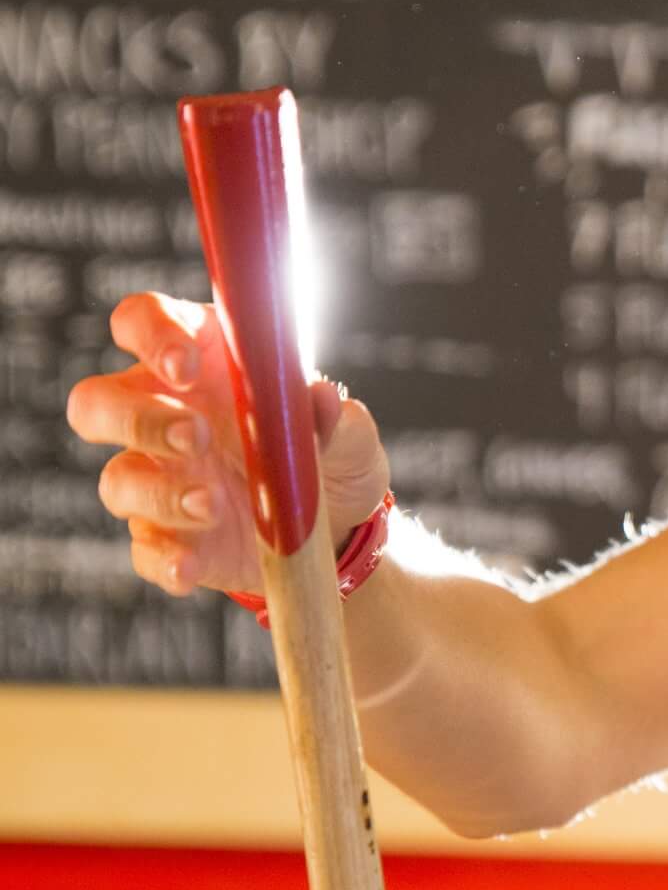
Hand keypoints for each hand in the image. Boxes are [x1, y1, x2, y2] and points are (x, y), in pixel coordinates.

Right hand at [65, 292, 390, 598]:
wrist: (339, 526)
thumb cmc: (329, 450)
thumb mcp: (349, 430)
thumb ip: (334, 415)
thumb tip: (321, 400)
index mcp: (199, 360)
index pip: (141, 322)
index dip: (150, 334)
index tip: (185, 365)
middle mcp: (163, 414)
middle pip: (97, 402)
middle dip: (138, 419)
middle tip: (197, 438)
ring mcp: (159, 479)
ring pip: (118, 480)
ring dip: (160, 492)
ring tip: (213, 503)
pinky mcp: (168, 537)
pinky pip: (144, 549)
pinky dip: (163, 559)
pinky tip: (191, 566)